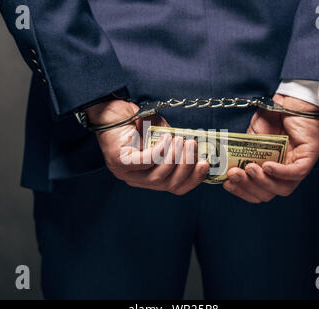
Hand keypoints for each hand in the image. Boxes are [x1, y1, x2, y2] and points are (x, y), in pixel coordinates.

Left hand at [88, 99, 208, 194]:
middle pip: (167, 185)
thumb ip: (178, 149)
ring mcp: (126, 173)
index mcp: (148, 177)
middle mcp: (136, 180)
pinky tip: (165, 138)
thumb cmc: (139, 124)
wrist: (113, 110)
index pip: (174, 188)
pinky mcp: (120, 162)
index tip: (205, 164)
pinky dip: (159, 151)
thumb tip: (201, 154)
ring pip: (157, 177)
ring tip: (181, 140)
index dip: (192, 180)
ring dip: (174, 158)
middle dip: (185, 167)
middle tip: (192, 146)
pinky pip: (146, 162)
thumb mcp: (165, 138)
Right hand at [223, 94, 318, 202]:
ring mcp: (298, 167)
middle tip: (235, 174)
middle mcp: (284, 174)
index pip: (257, 193)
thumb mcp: (249, 140)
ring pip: (283, 188)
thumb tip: (225, 171)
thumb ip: (242, 156)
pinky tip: (267, 166)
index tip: (227, 182)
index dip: (241, 191)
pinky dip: (281, 172)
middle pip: (268, 194)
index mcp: (269, 173)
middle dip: (249, 187)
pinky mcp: (309, 157)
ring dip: (263, 182)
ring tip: (250, 168)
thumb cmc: (269, 119)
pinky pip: (296, 173)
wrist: (288, 100)